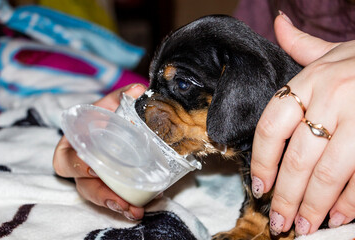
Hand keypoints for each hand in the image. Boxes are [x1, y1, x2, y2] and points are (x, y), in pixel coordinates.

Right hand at [53, 84, 146, 220]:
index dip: (75, 166)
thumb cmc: (104, 119)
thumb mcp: (109, 107)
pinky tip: (143, 205)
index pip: (64, 161)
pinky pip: (117, 198)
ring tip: (135, 211)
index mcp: (72, 148)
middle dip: (102, 196)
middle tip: (120, 201)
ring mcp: (96, 180)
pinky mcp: (111, 187)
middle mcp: (81, 168)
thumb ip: (120, 97)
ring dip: (117, 206)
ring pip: (101, 197)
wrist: (115, 129)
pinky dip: (129, 204)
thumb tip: (138, 90)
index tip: (91, 169)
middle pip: (84, 186)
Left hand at [250, 13, 354, 235]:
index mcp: (311, 81)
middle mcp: (333, 98)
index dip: (261, 162)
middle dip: (286, 196)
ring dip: (313, 207)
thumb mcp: (334, 50)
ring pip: (327, 173)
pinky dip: (349, 203)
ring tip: (303, 227)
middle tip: (280, 222)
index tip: (258, 186)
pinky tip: (337, 218)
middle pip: (297, 158)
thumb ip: (303, 45)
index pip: (270, 127)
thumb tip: (278, 23)